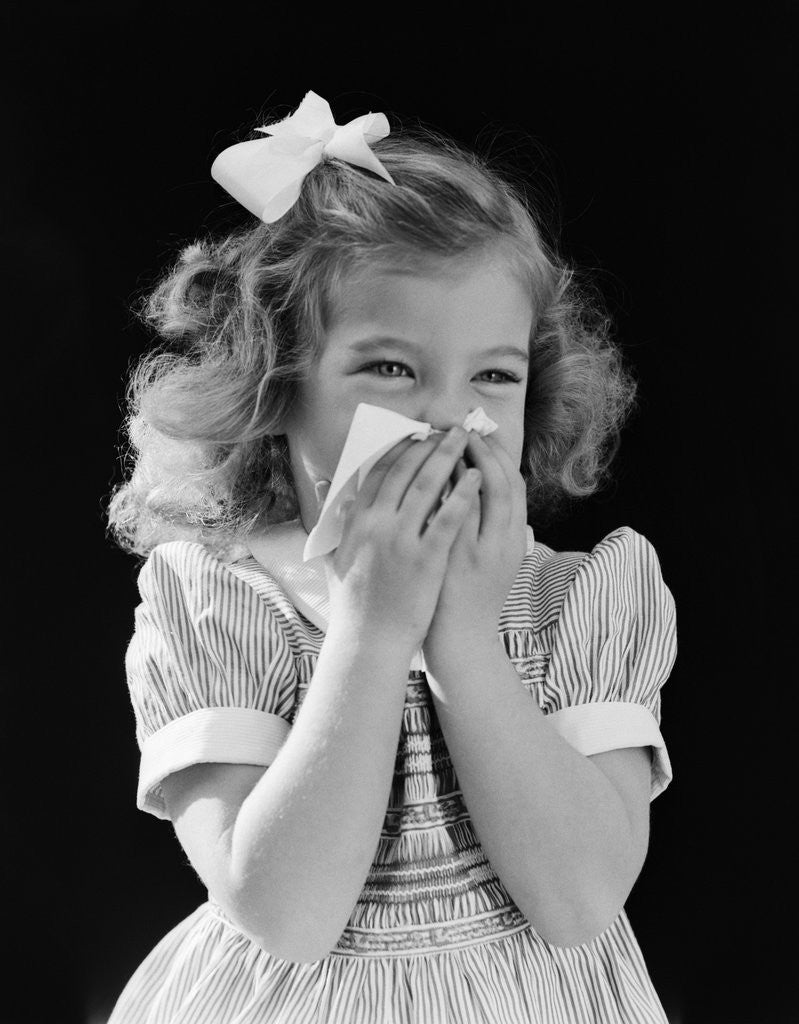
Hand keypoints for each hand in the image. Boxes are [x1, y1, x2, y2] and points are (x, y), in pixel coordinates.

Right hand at [323, 427, 482, 648]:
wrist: (368, 644)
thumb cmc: (354, 607)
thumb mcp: (336, 558)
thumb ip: (337, 522)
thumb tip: (332, 490)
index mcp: (356, 522)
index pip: (378, 472)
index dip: (401, 449)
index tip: (418, 435)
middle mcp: (375, 524)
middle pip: (405, 470)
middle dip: (429, 444)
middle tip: (450, 430)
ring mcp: (400, 540)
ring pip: (427, 485)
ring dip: (448, 457)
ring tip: (467, 440)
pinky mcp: (425, 559)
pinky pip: (448, 517)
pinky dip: (463, 494)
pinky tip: (476, 478)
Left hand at [423, 430, 527, 660]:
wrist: (458, 639)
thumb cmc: (473, 596)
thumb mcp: (497, 560)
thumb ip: (495, 525)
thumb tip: (484, 486)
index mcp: (515, 539)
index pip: (514, 483)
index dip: (499, 455)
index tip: (481, 434)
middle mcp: (500, 543)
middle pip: (498, 481)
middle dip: (481, 451)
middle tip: (462, 429)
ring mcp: (473, 551)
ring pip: (472, 494)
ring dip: (457, 465)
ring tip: (440, 442)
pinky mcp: (446, 559)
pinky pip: (443, 515)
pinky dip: (437, 492)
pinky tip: (424, 475)